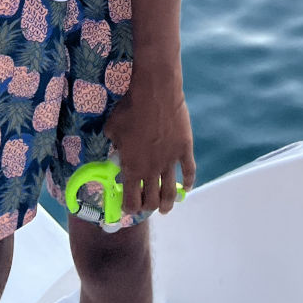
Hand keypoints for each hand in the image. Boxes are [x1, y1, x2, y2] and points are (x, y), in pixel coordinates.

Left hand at [102, 70, 196, 215]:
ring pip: (171, 192)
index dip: (130, 208)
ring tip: (166, 208)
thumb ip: (114, 146)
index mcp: (132, 168)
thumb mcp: (112, 129)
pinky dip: (188, 183)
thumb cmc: (129, 109)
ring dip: (168, 203)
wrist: (155, 93)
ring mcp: (170, 161)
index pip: (132, 201)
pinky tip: (187, 188)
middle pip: (153, 201)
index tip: (128, 207)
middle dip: (149, 207)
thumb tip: (116, 151)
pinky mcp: (185, 149)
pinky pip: (189, 172)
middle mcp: (152, 170)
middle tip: (147, 205)